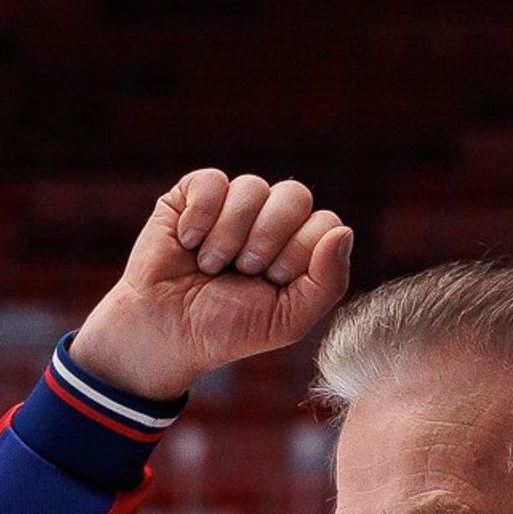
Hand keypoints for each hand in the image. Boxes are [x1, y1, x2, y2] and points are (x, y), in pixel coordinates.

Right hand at [67, 170, 352, 404]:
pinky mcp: (192, 195)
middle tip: (244, 270)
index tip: (272, 281)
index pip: (325, 222)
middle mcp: (269, 219)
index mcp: (298, 245)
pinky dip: (200, 217)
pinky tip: (188, 243)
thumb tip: (344, 231)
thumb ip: (328, 282)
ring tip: (210, 265)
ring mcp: (231, 203)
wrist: (168, 332)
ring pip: (252, 187)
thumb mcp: (288, 320)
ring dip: (230, 235)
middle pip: (295, 195)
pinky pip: (211, 181)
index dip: (299, 251)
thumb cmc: (227, 329)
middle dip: (268, 238)